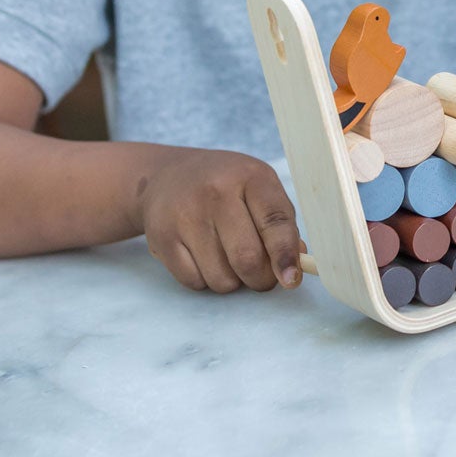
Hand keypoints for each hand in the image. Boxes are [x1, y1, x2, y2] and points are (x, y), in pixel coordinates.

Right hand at [135, 147, 302, 292]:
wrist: (166, 175)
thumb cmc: (225, 186)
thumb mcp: (259, 188)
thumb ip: (279, 225)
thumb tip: (293, 268)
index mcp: (251, 177)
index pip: (275, 221)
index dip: (285, 255)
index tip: (291, 279)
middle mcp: (217, 192)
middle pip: (247, 258)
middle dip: (260, 279)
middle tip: (261, 276)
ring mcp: (186, 215)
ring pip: (221, 278)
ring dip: (232, 281)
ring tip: (227, 258)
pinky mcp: (162, 237)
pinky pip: (194, 281)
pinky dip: (205, 280)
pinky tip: (202, 257)